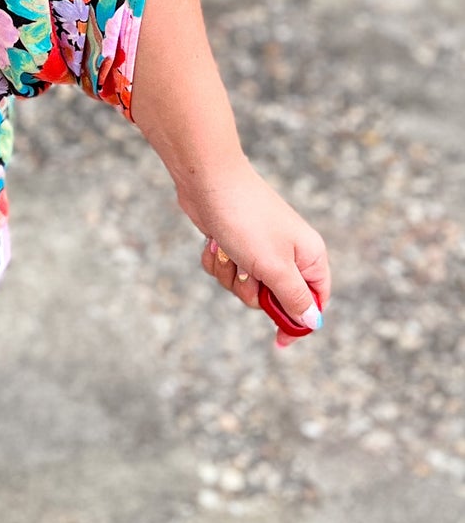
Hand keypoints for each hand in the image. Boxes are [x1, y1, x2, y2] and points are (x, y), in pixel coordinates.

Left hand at [181, 157, 330, 348]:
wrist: (208, 180)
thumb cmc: (246, 220)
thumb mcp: (275, 267)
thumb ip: (295, 297)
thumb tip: (313, 323)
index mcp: (309, 256)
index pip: (315, 301)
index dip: (299, 322)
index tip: (279, 341)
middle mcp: (288, 253)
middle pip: (274, 298)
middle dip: (253, 292)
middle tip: (248, 272)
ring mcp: (259, 247)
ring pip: (245, 286)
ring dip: (231, 275)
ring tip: (229, 251)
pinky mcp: (234, 243)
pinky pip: (227, 270)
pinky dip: (217, 262)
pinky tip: (214, 243)